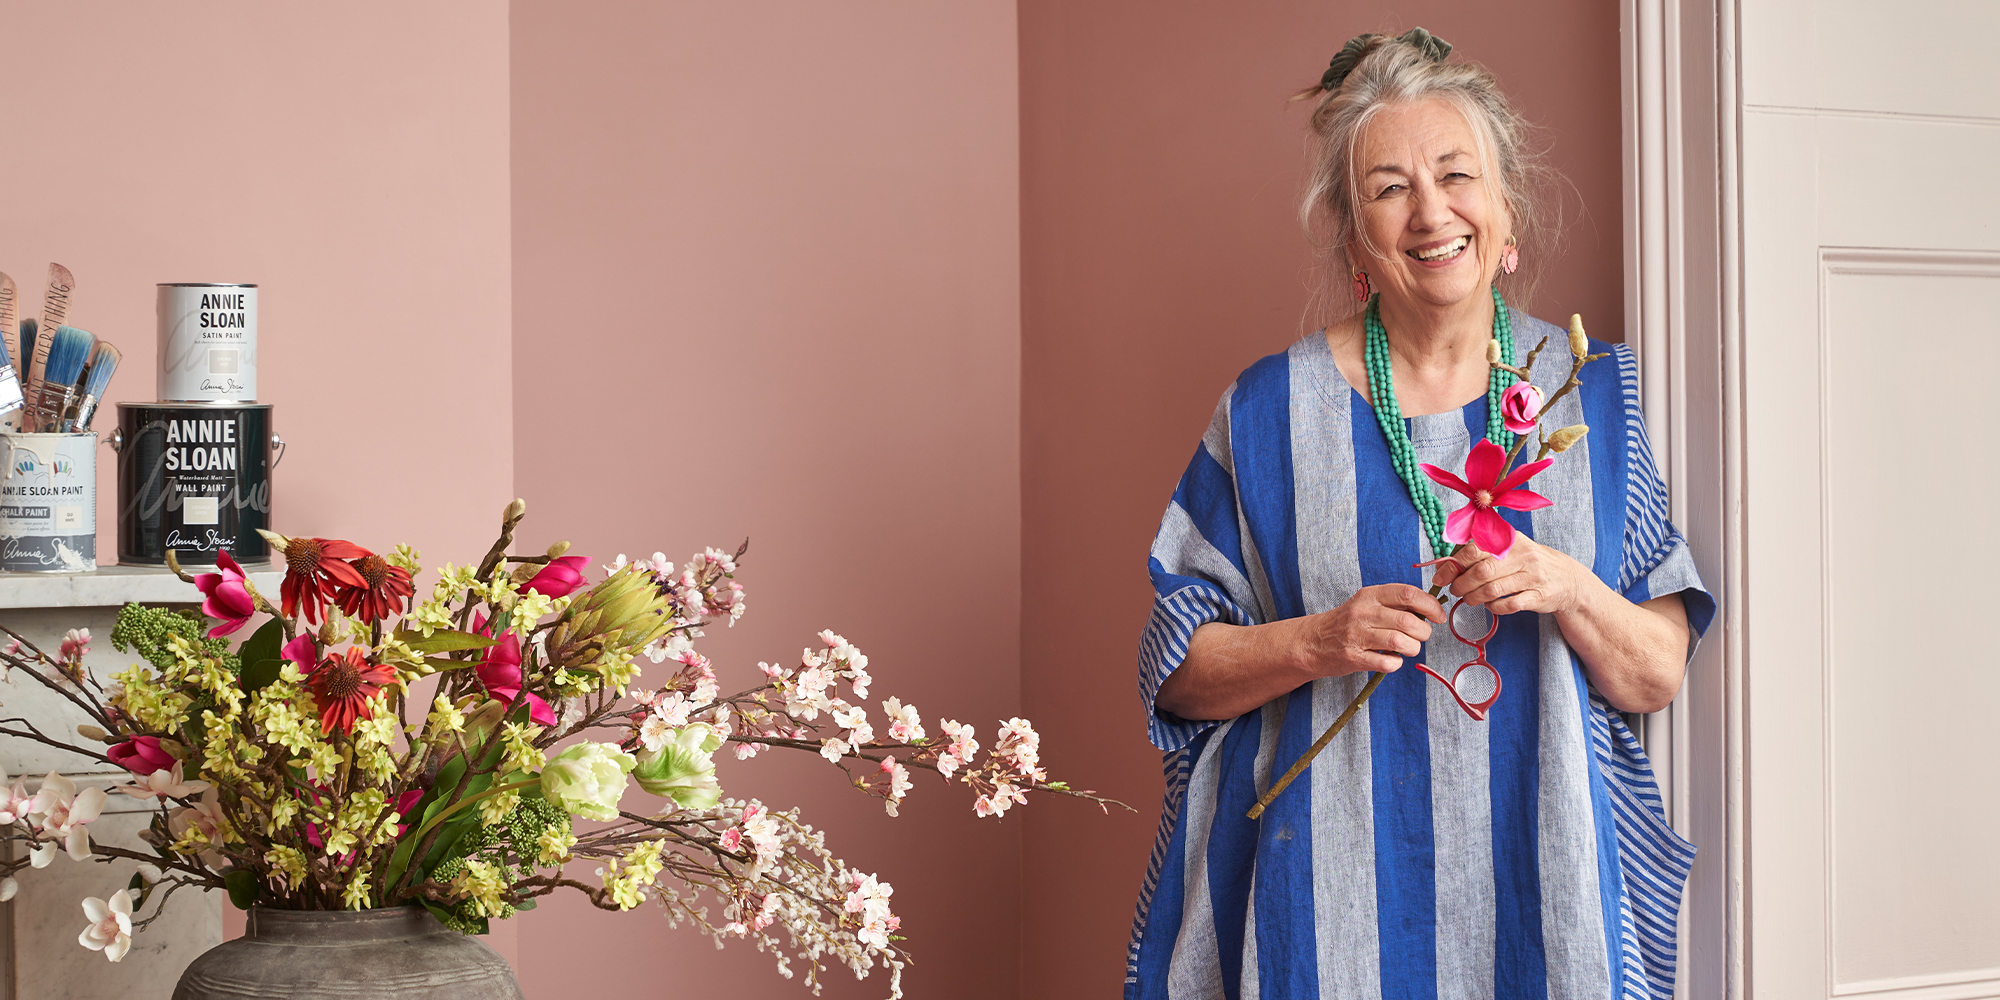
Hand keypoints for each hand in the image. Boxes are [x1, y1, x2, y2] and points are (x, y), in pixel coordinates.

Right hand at [1308, 584, 1445, 676]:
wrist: (1312, 642)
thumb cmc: (1346, 622)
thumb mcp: (1366, 603)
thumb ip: (1394, 604)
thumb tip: (1429, 609)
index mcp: (1370, 595)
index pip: (1408, 594)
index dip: (1430, 605)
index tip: (1438, 615)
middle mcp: (1363, 613)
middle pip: (1408, 621)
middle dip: (1424, 632)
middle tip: (1421, 636)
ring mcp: (1357, 636)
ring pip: (1401, 642)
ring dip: (1412, 649)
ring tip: (1408, 649)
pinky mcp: (1354, 657)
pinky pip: (1387, 663)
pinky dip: (1396, 663)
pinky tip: (1392, 660)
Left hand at [1430, 536, 1591, 614]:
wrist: (1567, 579)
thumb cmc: (1528, 563)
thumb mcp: (1509, 549)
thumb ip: (1480, 552)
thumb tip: (1445, 564)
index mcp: (1511, 540)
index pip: (1475, 549)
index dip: (1453, 564)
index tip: (1441, 576)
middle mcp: (1523, 556)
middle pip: (1482, 572)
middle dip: (1462, 584)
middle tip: (1454, 590)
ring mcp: (1533, 577)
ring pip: (1493, 590)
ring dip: (1474, 598)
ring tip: (1468, 599)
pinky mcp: (1539, 596)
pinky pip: (1509, 605)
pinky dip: (1494, 608)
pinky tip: (1489, 606)